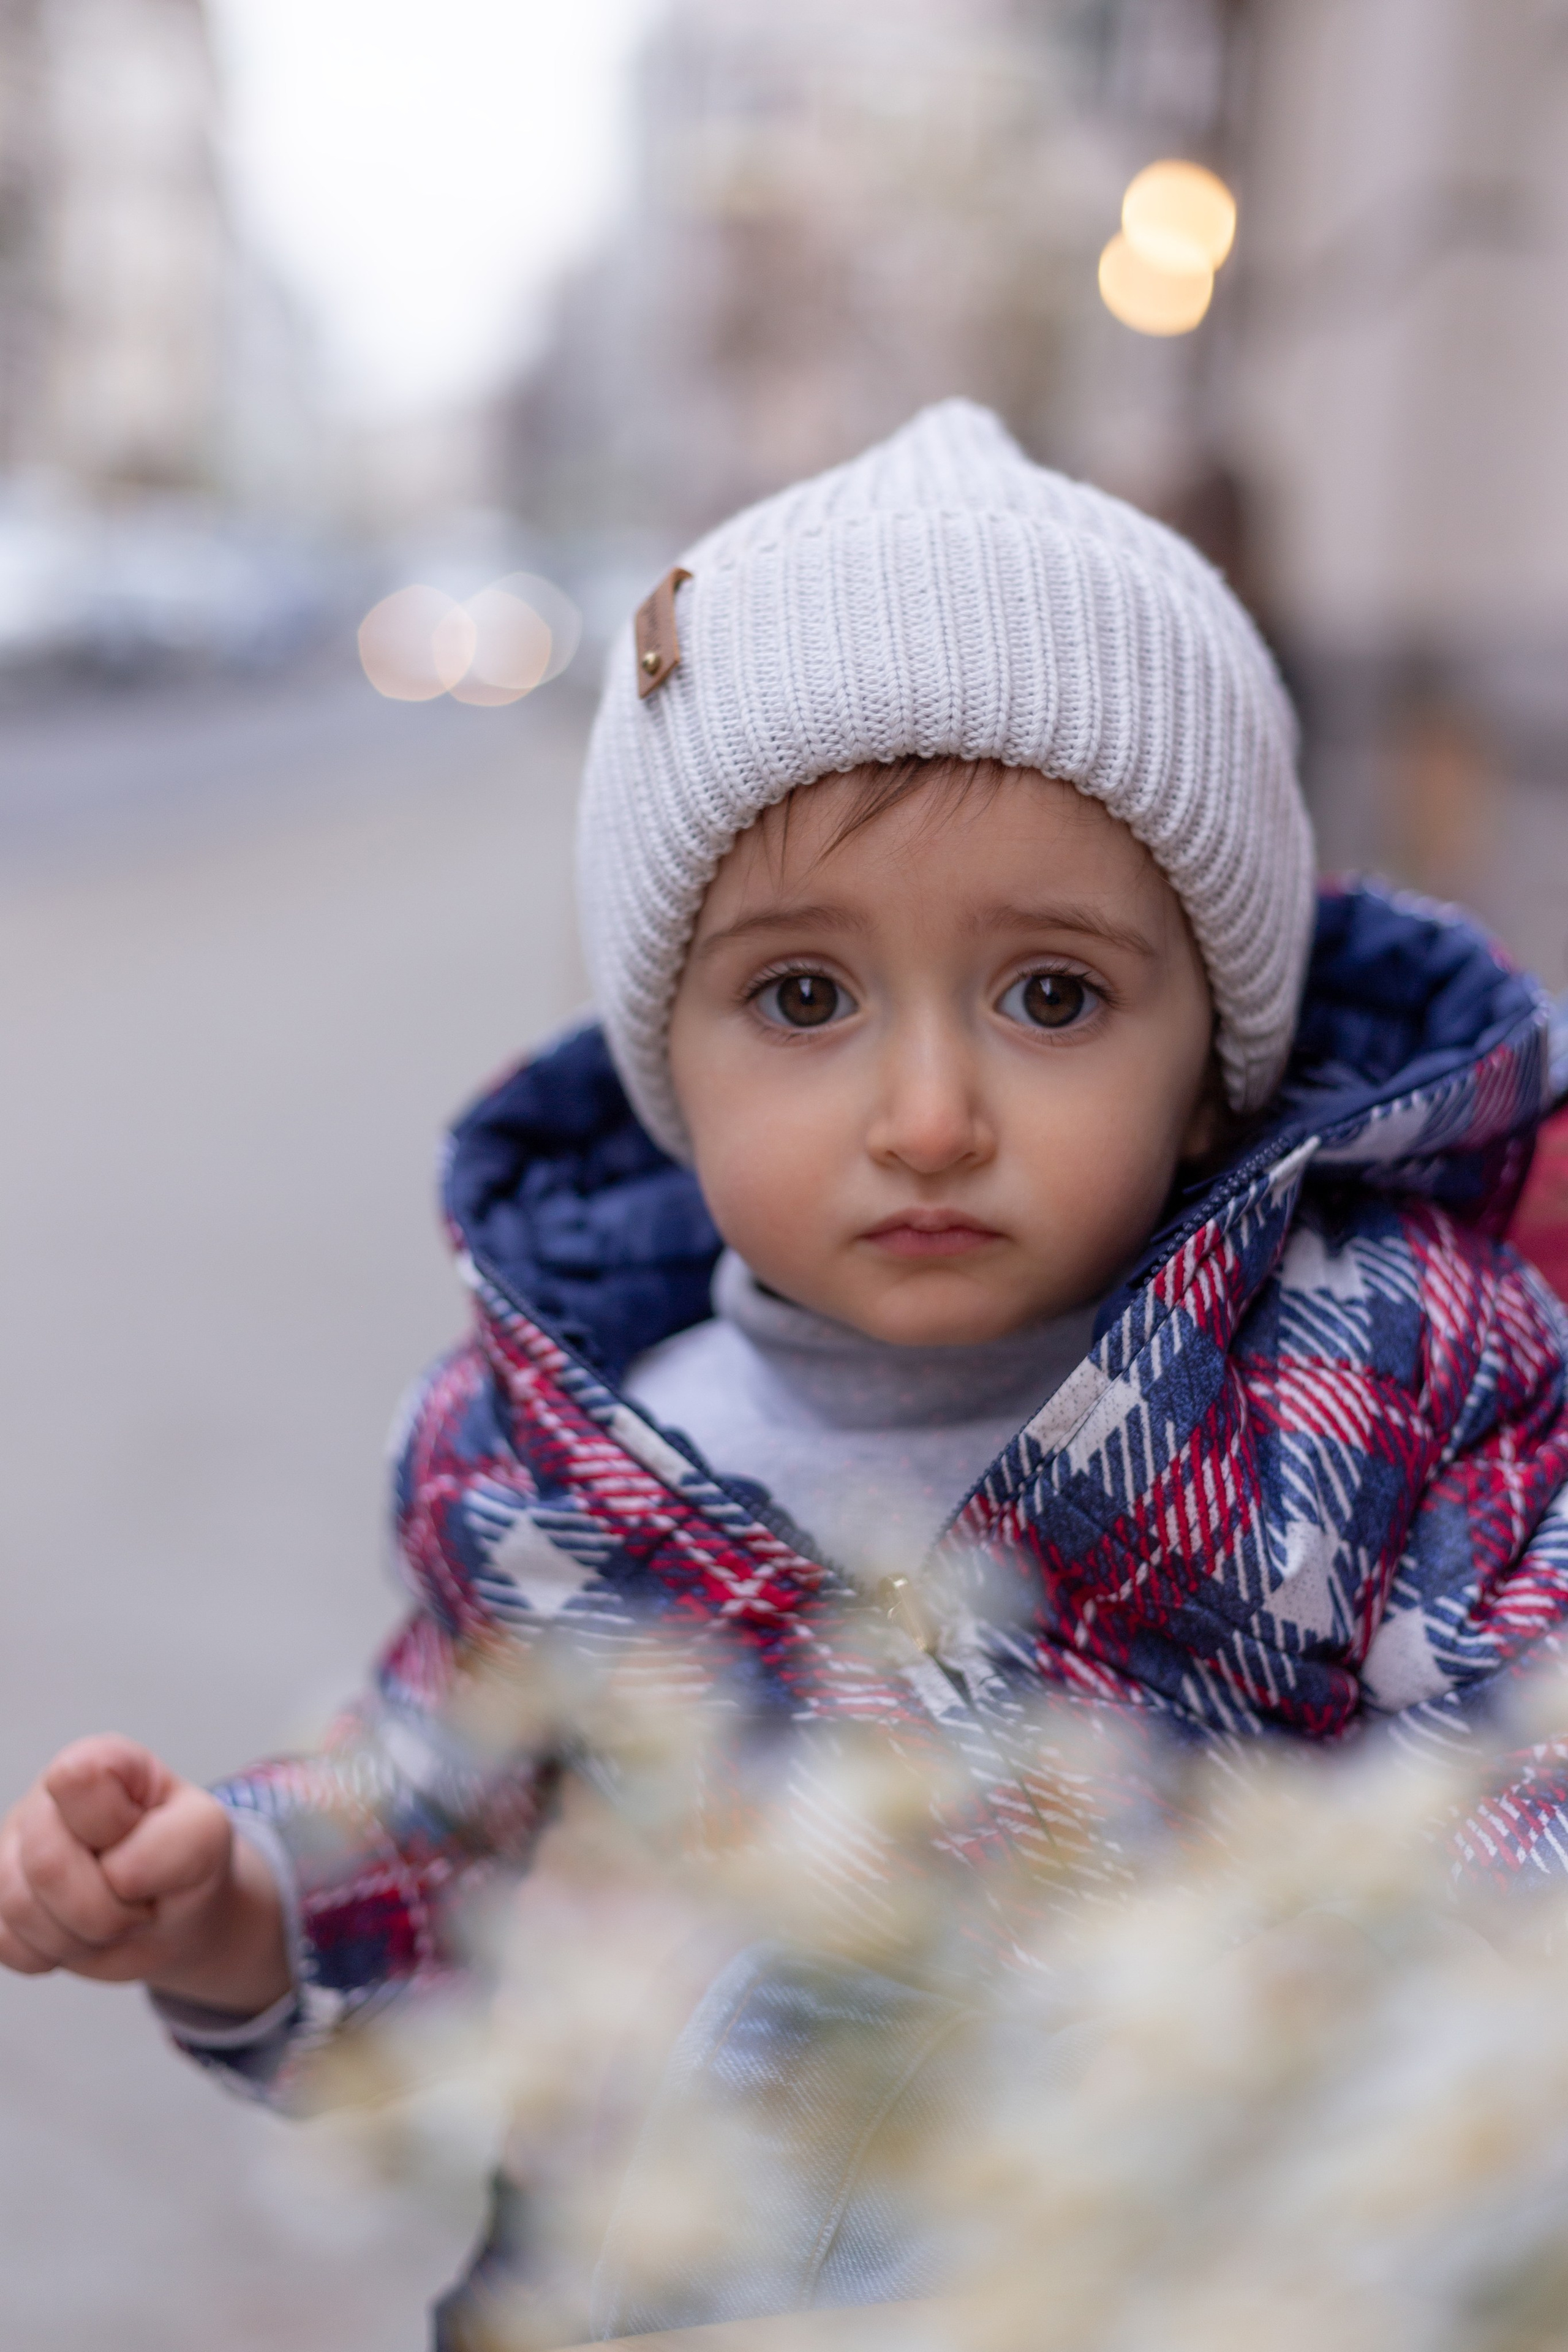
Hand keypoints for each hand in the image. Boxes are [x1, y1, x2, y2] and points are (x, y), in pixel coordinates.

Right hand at [0, 1735, 290, 2016]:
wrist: (171, 1918)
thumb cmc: (186, 1867)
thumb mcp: (207, 1841)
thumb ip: (179, 1842)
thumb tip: (117, 1875)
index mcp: (100, 1763)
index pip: (77, 1778)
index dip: (114, 1829)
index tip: (147, 1842)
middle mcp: (45, 1801)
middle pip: (46, 1861)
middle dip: (107, 1907)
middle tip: (139, 1903)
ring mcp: (11, 1852)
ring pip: (18, 1907)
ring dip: (83, 1935)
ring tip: (113, 1921)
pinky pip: (5, 1944)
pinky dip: (53, 1956)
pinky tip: (80, 1935)